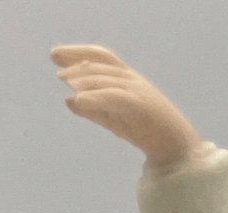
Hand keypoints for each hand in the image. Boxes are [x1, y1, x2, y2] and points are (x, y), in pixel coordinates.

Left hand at [50, 44, 202, 170]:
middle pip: (102, 61)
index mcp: (126, 79)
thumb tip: (69, 101)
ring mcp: (136, 90)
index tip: (57, 54)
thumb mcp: (113, 118)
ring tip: (64, 78)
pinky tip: (77, 99)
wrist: (173, 144)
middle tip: (54, 57)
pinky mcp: (138, 105)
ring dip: (83, 77)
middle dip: (77, 57)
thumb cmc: (144, 130)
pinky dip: (94, 97)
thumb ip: (93, 109)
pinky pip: (112, 97)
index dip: (79, 52)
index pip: (101, 57)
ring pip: (106, 78)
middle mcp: (131, 79)